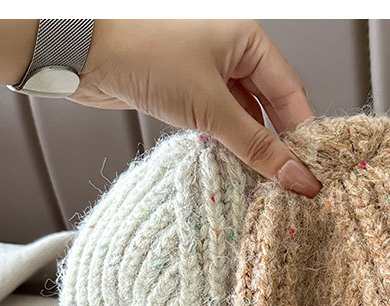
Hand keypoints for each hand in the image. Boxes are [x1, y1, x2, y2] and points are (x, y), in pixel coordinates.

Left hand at [72, 19, 320, 196]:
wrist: (78, 51)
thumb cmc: (141, 54)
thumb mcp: (210, 107)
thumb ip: (257, 146)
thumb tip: (296, 175)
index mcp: (247, 38)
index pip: (291, 93)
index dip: (303, 135)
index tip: (311, 173)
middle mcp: (231, 50)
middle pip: (270, 104)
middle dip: (278, 143)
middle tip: (291, 182)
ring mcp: (207, 68)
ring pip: (244, 114)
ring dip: (251, 146)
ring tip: (264, 181)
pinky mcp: (185, 88)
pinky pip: (219, 118)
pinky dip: (227, 141)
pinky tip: (233, 165)